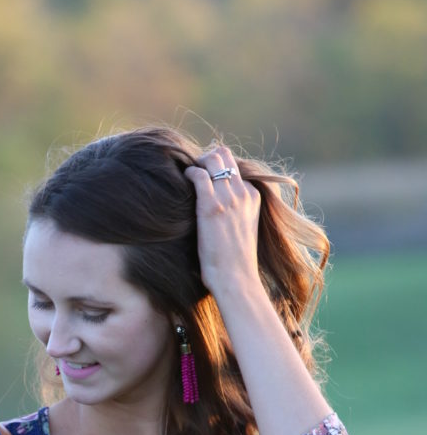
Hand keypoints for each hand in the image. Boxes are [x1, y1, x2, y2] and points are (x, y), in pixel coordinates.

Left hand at [184, 145, 261, 299]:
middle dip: (205, 158)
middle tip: (191, 172)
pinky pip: (198, 175)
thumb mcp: (242, 229)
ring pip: (212, 158)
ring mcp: (229, 197)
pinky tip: (181, 183)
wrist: (236, 280)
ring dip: (195, 164)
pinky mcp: (212, 206)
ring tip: (185, 178)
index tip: (202, 178)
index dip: (215, 169)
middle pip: (224, 155)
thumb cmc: (234, 262)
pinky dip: (188, 174)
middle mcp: (243, 192)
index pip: (233, 167)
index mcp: (253, 196)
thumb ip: (235, 212)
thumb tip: (217, 211)